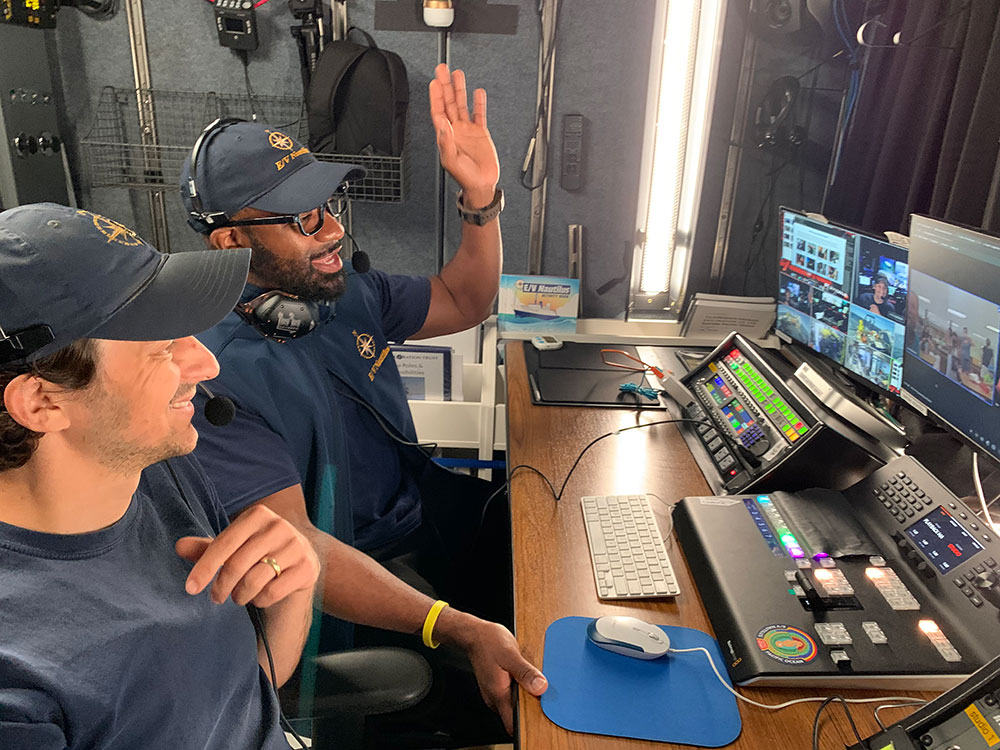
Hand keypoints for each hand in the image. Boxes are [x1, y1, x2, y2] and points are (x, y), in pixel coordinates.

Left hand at [176, 503, 319, 607]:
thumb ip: (206, 548)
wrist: (298, 564)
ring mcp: (296, 546)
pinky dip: (261, 599)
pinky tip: (260, 596)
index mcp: (258, 515)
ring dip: (240, 595)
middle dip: (221, 586)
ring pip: (255, 580)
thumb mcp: (232, 549)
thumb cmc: (258, 555)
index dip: (205, 567)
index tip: (191, 588)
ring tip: (239, 596)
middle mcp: (279, 526)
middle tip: (216, 597)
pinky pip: (273, 591)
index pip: (224, 543)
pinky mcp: (307, 567)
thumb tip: (179, 546)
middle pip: (238, 564)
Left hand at [429, 63, 498, 205]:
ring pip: (462, 104)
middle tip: (442, 69)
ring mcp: (467, 130)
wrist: (481, 184)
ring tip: (458, 74)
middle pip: (448, 102)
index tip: (434, 83)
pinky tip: (478, 92)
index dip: (436, 96)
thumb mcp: (451, 161)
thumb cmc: (464, 177)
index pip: (438, 111)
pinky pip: (479, 114)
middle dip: (445, 85)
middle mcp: (455, 129)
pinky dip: (479, 103)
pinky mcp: (480, 132)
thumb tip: (443, 125)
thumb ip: (446, 142)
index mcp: (445, 136)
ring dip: (459, 89)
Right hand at [452, 617, 547, 734]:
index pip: (512, 726)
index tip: (540, 718)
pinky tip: (523, 677)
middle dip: (530, 709)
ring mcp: (495, 693)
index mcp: (499, 694)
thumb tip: (541, 687)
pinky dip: (520, 690)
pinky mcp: (497, 687)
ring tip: (531, 681)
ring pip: (514, 705)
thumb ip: (525, 673)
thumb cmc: (489, 642)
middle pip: (516, 717)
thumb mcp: (510, 654)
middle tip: (541, 694)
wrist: (474, 634)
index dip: (527, 727)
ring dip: (525, 698)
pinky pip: (511, 695)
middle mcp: (495, 698)